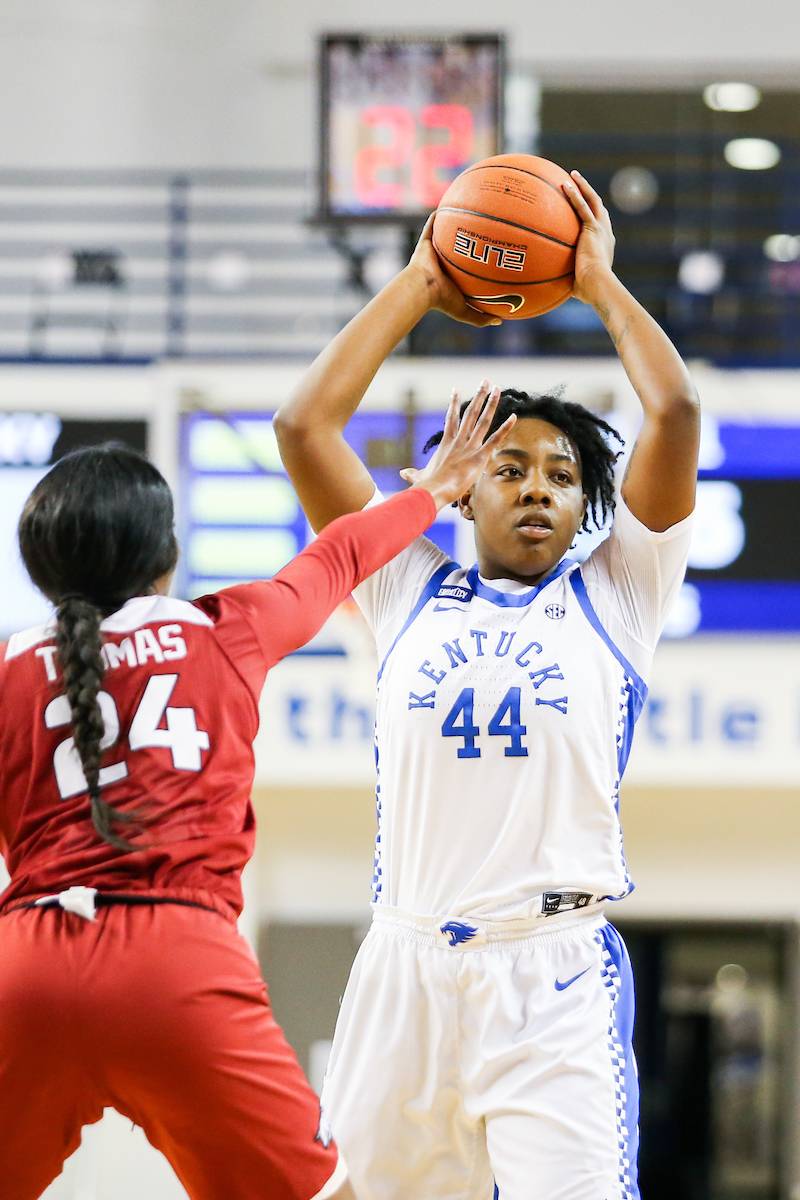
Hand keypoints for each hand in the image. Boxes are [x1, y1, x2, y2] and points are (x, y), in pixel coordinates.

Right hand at [399, 385, 514, 509]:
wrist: (433, 489)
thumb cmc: (427, 484)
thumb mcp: (418, 476)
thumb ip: (412, 473)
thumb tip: (402, 473)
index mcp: (447, 443)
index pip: (451, 418)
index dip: (454, 403)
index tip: (456, 388)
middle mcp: (459, 441)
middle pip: (470, 413)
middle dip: (479, 396)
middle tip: (485, 381)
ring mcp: (470, 447)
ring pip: (483, 420)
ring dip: (491, 403)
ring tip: (498, 388)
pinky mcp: (479, 456)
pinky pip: (495, 439)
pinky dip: (505, 428)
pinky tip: (514, 416)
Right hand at [406, 215, 502, 328]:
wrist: (422, 289)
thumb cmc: (442, 300)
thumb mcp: (465, 311)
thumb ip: (482, 317)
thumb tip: (500, 321)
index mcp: (451, 277)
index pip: (466, 267)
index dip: (476, 260)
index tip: (490, 253)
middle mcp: (443, 263)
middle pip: (457, 248)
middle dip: (468, 239)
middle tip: (482, 229)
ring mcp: (433, 253)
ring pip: (445, 236)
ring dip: (452, 224)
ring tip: (466, 211)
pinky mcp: (424, 244)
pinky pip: (431, 226)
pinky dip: (437, 216)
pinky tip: (446, 204)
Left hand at [561, 170, 615, 306]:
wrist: (599, 285)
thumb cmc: (589, 291)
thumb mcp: (578, 284)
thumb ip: (567, 281)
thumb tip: (552, 289)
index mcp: (604, 245)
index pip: (598, 225)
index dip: (592, 215)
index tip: (584, 208)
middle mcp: (605, 233)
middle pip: (598, 207)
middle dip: (589, 193)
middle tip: (577, 182)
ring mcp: (600, 229)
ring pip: (592, 200)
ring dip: (582, 186)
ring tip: (571, 175)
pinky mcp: (593, 228)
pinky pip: (582, 206)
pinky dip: (574, 194)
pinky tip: (565, 184)